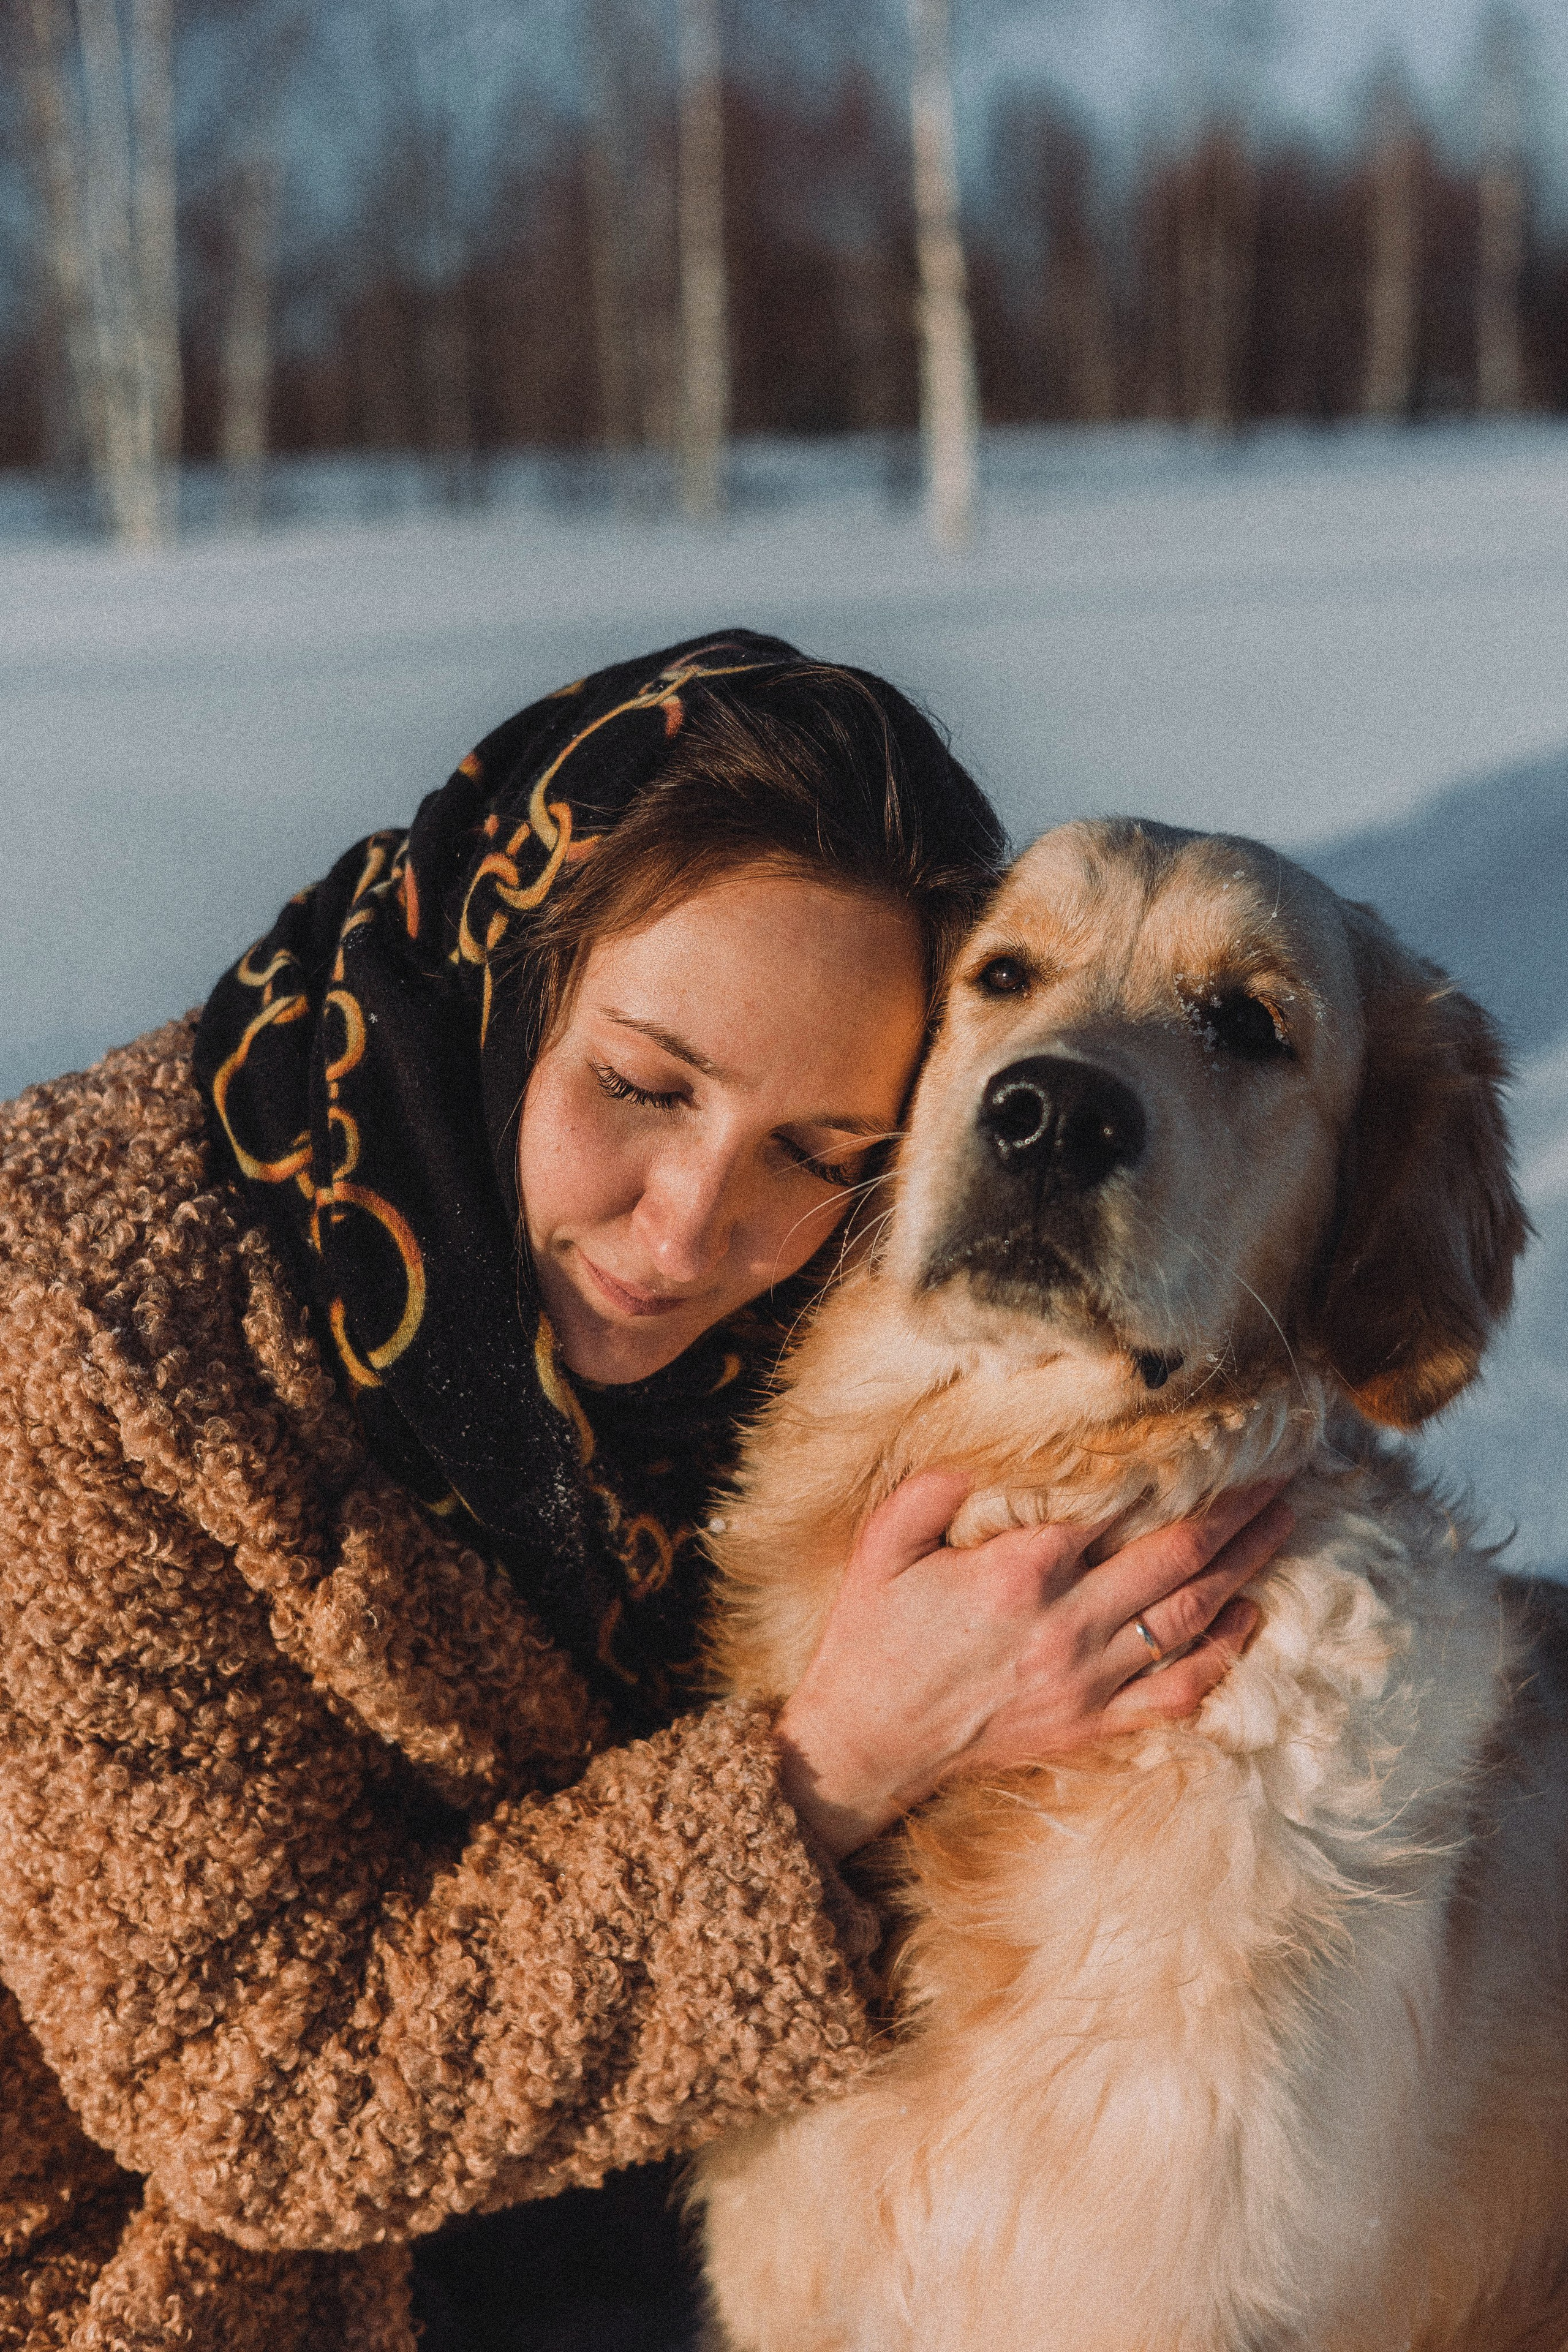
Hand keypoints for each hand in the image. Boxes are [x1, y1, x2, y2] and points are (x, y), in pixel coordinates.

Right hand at [774, 1475, 1291, 1860]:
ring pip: (1190, 1619)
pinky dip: (1222, 1656)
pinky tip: (1250, 1620)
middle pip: (1178, 1558)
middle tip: (1278, 1473)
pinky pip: (1177, 1692)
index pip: (1122, 1506)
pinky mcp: (1090, 1724)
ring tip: (1280, 1525)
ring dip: (1244, 1568)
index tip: (1214, 1438)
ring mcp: (1086, 1681)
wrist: (866, 1743)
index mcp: (1019, 1568)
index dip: (1177, 1469)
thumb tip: (990, 1452)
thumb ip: (934, 1489)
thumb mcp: (882, 1544)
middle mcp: (1067, 1624)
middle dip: (1236, 1512)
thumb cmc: (871, 1636)